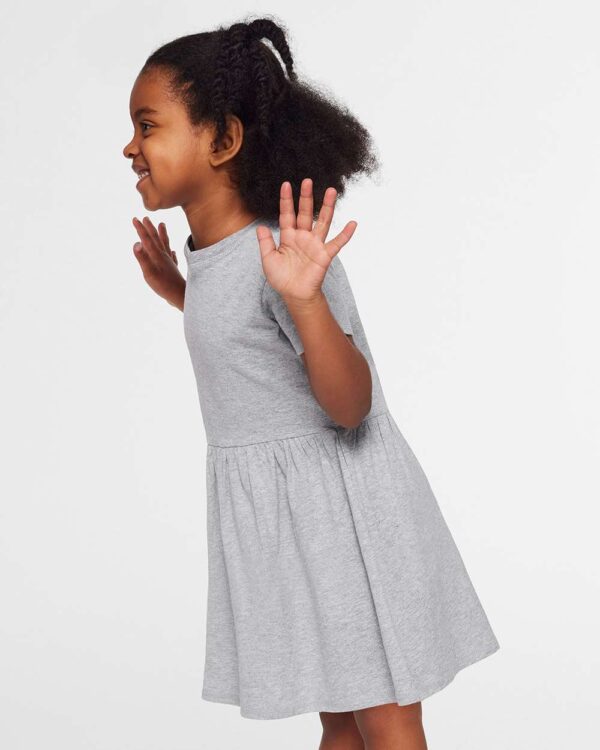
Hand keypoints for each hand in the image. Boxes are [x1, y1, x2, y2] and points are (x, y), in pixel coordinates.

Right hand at [132, 217, 185, 308]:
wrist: (181, 296)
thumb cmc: (164, 286)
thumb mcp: (149, 273)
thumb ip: (142, 258)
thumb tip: (136, 243)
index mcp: (157, 255)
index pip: (147, 239)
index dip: (140, 229)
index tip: (135, 218)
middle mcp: (164, 256)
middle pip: (156, 239)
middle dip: (150, 228)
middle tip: (145, 217)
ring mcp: (170, 262)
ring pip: (165, 244)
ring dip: (162, 234)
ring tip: (162, 224)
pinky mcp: (174, 269)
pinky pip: (172, 256)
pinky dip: (171, 251)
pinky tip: (173, 252)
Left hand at [256, 178, 356, 302]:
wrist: (294, 295)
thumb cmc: (281, 278)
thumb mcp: (268, 259)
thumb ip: (265, 242)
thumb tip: (260, 226)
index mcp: (288, 236)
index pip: (287, 214)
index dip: (287, 200)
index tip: (286, 184)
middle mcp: (303, 237)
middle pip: (305, 213)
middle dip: (306, 197)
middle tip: (308, 180)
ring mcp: (315, 245)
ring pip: (322, 222)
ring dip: (327, 207)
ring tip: (331, 191)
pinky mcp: (324, 255)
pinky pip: (337, 243)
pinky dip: (345, 234)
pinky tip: (353, 223)